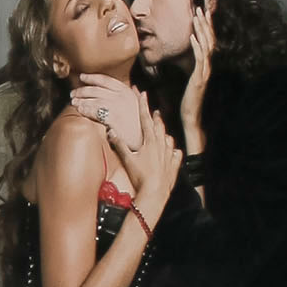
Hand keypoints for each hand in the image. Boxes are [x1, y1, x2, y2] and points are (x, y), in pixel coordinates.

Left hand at [67, 75, 142, 151]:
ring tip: (73, 102)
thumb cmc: (139, 124)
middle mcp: (122, 96)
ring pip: (94, 99)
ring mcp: (118, 107)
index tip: (82, 77)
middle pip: (97, 89)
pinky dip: (86, 110)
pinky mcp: (114, 119)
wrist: (142, 139)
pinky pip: (96, 112)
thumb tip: (135, 87)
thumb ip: (135, 95)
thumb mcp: (140, 105)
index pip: (105, 79)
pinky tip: (80, 110)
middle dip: (82, 90)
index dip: (91, 77)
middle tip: (73, 93)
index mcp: (126, 91)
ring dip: (82, 100)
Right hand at [116, 97, 179, 221]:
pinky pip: (175, 154)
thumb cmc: (140, 176)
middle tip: (154, 110)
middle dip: (156, 117)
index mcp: (150, 141)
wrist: (155, 193)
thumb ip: (119, 144)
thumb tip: (111, 130)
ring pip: (168, 138)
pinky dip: (173, 150)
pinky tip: (173, 151)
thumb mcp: (127, 159)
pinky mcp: (174, 165)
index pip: (145, 119)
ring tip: (162, 130)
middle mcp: (162, 144)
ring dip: (164, 132)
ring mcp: (169, 155)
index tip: (142, 93)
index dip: (143, 105)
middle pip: (159, 126)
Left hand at [180, 3, 214, 149]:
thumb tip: (184, 57)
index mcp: (204, 65)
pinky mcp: (199, 79)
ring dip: (201, 30)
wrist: (190, 117)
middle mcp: (207, 66)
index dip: (206, 27)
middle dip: (205, 23)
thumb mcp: (187, 79)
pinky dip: (196, 47)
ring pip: (206, 46)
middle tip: (200, 8)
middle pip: (210, 39)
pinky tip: (192, 37)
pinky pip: (199, 59)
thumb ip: (189, 67)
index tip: (201, 13)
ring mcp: (204, 72)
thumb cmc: (187, 100)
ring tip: (196, 17)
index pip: (207, 42)